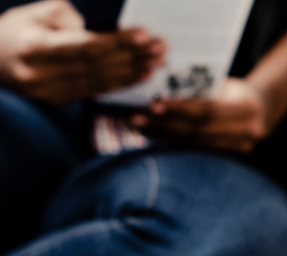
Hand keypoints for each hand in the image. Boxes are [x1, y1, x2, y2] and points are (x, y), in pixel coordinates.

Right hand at [0, 0, 164, 103]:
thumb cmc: (14, 31)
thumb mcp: (34, 13)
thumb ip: (66, 18)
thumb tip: (97, 34)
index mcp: (36, 49)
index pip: (86, 47)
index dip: (117, 43)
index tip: (144, 35)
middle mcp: (43, 75)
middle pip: (98, 67)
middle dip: (133, 56)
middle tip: (161, 47)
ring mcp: (51, 92)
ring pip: (101, 82)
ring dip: (134, 71)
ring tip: (159, 60)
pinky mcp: (59, 101)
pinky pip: (96, 91)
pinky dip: (122, 83)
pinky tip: (143, 76)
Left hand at [131, 78, 271, 152]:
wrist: (262, 108)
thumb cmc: (235, 90)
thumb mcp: (223, 84)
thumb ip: (200, 91)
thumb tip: (159, 95)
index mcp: (247, 107)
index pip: (208, 110)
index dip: (180, 109)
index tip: (154, 105)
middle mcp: (248, 131)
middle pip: (200, 130)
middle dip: (166, 125)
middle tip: (137, 119)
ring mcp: (242, 147)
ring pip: (197, 143)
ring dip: (166, 136)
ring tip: (141, 128)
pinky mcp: (233, 155)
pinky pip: (200, 150)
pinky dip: (177, 143)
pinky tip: (157, 137)